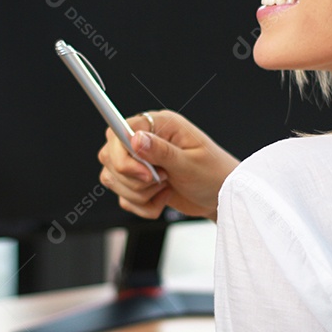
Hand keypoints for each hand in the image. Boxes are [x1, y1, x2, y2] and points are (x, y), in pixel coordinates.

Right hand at [98, 110, 239, 220]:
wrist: (221, 197)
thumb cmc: (214, 174)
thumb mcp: (190, 163)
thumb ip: (161, 152)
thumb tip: (135, 139)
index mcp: (159, 125)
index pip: (118, 131)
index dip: (123, 155)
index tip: (144, 174)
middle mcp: (146, 140)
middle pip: (110, 156)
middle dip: (133, 179)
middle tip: (162, 180)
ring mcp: (139, 162)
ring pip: (113, 179)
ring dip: (138, 194)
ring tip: (165, 189)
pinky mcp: (138, 183)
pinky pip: (123, 198)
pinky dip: (142, 206)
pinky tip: (163, 199)